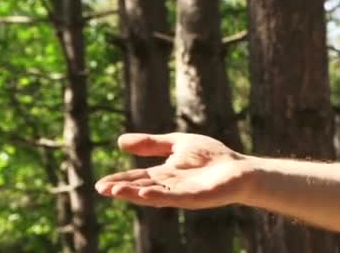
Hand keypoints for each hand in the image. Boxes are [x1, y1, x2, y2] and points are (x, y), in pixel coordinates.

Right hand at [95, 133, 251, 208]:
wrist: (240, 169)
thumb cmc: (212, 157)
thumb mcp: (177, 144)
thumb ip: (152, 144)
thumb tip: (120, 141)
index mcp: (164, 174)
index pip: (136, 178)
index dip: (119, 181)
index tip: (100, 184)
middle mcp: (169, 186)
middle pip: (140, 187)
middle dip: (121, 189)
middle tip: (102, 189)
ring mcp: (181, 193)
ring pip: (153, 195)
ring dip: (134, 194)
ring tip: (116, 192)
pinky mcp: (195, 197)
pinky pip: (173, 197)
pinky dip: (158, 196)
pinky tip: (144, 194)